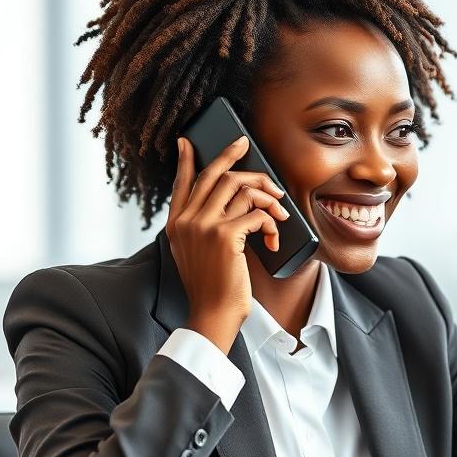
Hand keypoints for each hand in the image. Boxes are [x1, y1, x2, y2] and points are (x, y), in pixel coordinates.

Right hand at [166, 135, 290, 353]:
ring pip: (240, 187)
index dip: (187, 159)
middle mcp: (186, 221)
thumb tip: (228, 202)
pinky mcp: (225, 235)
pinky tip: (274, 238)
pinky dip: (272, 222)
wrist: (213, 315)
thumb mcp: (194, 254)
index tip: (189, 140)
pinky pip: (257, 213)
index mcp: (176, 225)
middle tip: (250, 149)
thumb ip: (200, 228)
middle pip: (215, 175)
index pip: (182, 183)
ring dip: (267, 195)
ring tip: (280, 209)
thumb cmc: (212, 287)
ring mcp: (204, 226)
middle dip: (236, 157)